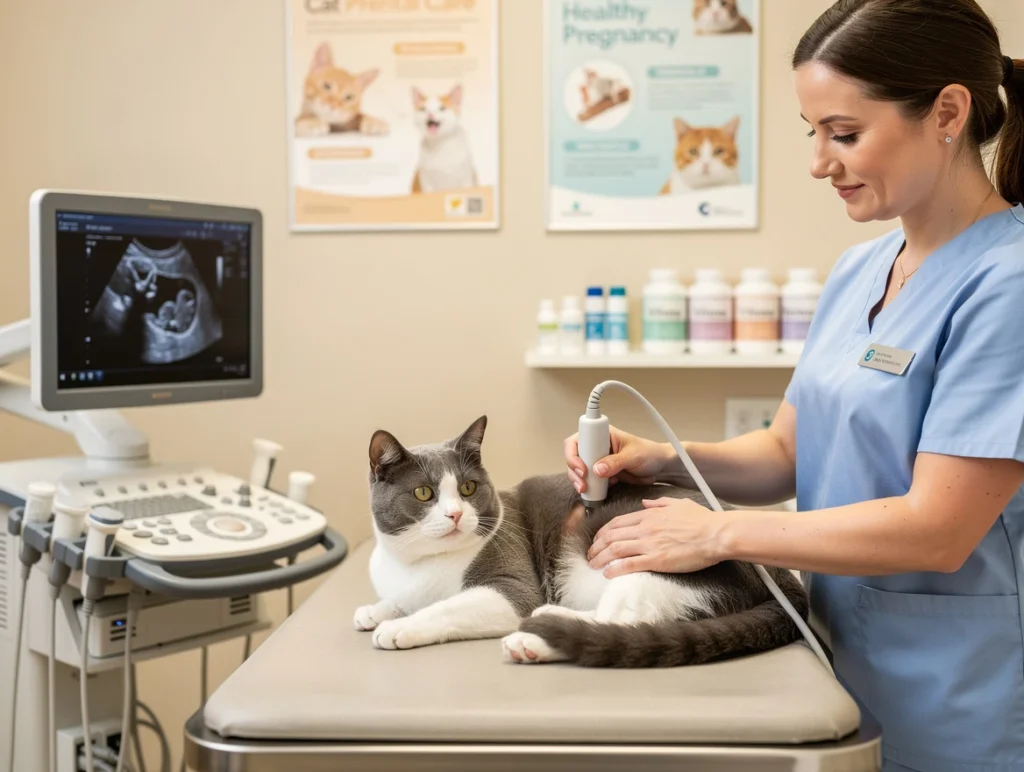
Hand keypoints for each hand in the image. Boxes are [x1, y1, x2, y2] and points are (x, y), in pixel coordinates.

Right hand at [564, 426, 674, 492]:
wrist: (660, 467)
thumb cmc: (649, 454)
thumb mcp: (633, 456)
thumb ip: (615, 462)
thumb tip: (597, 469)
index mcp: (602, 435)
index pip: (578, 440)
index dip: (574, 455)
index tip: (582, 469)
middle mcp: (596, 446)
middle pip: (574, 457)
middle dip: (574, 472)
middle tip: (583, 485)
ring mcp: (598, 461)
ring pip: (578, 471)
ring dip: (579, 481)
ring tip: (587, 490)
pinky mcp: (601, 474)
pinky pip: (589, 481)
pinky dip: (589, 488)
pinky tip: (598, 491)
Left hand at [586, 497, 725, 577]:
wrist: (717, 534)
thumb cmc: (702, 520)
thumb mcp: (678, 504)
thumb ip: (659, 503)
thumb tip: (645, 503)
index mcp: (649, 515)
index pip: (617, 522)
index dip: (602, 532)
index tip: (596, 539)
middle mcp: (645, 528)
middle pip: (611, 536)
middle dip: (596, 546)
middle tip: (589, 555)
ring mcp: (650, 544)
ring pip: (615, 549)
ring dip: (600, 558)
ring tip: (593, 565)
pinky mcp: (657, 560)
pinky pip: (629, 564)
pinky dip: (615, 569)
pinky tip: (607, 573)